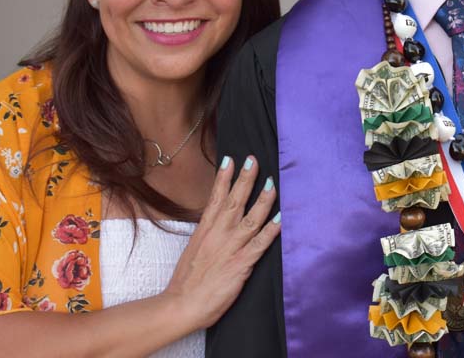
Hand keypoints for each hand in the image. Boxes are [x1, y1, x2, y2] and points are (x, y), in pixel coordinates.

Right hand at [162, 155, 280, 330]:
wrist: (182, 305)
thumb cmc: (188, 281)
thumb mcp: (194, 249)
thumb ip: (208, 233)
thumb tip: (216, 220)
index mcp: (205, 230)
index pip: (216, 198)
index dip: (224, 178)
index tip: (231, 159)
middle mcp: (218, 235)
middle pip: (234, 201)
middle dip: (245, 179)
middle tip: (253, 160)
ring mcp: (230, 248)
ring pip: (251, 218)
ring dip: (263, 200)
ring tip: (272, 183)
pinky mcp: (241, 264)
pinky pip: (260, 245)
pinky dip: (271, 232)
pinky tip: (281, 220)